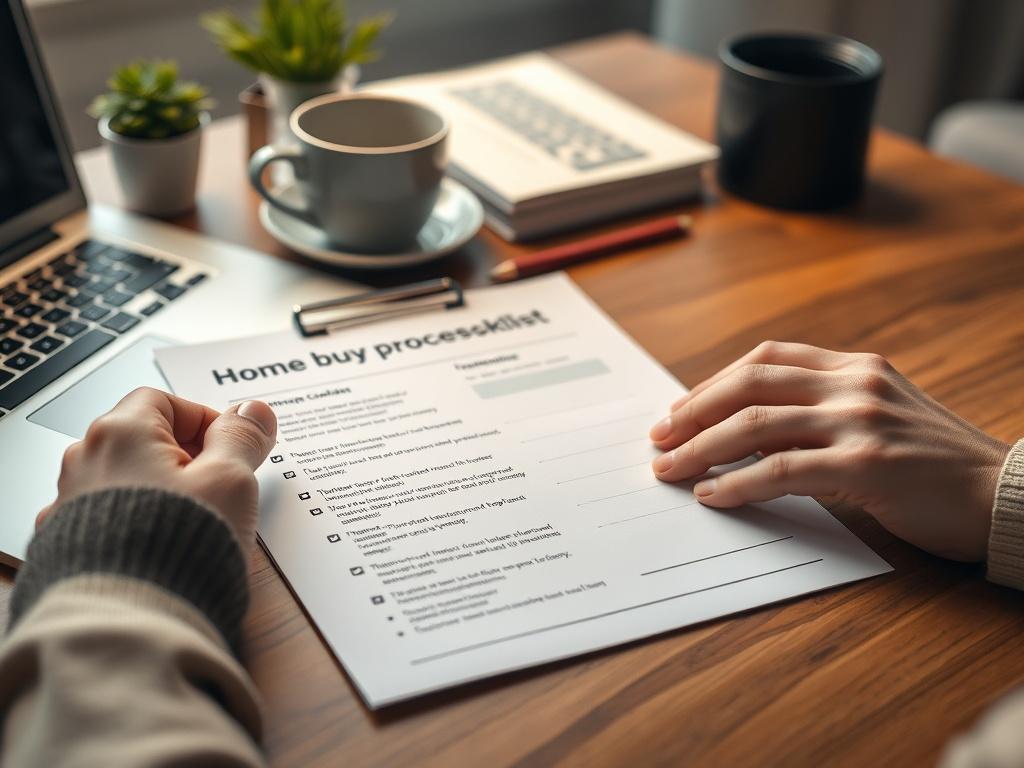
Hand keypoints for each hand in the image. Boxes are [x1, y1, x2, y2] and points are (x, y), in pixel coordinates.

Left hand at [40, 387, 277, 550]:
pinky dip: (137, 523)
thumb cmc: (177, 547)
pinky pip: (109, 519)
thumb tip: (252, 412)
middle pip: (144, 440)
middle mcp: (85, 461)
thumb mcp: (230, 479)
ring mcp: (70, 504)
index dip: (205, 418)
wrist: (132, 621)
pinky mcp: (67, 545)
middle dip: (187, 457)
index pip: (165, 401)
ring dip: (162, 491)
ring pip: (126, 481)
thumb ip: (242, 438)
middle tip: (222, 483)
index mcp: (121, 432)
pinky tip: (163, 545)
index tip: (232, 445)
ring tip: (196, 521)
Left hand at [648, 341, 1010, 561]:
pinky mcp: (866, 464)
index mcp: (854, 367)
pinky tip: (712, 495)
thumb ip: (818, 417)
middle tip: (658, 439)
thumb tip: (742, 436)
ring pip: (755, 424)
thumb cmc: (934, 466)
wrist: (1005, 496)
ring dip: (700, 449)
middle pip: (749, 384)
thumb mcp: (875, 421)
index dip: (713, 383)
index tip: (679, 410)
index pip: (766, 359)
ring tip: (669, 470)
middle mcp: (854, 383)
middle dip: (693, 412)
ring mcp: (860, 420)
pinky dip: (736, 483)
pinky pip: (781, 470)